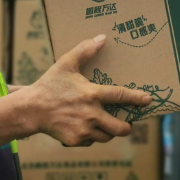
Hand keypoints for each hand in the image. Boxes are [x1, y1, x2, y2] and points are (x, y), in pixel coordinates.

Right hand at [25, 36, 152, 145]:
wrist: (30, 109)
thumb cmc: (50, 84)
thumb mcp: (66, 63)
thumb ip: (84, 50)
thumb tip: (102, 38)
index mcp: (91, 94)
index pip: (120, 96)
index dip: (136, 98)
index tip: (148, 100)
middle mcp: (91, 114)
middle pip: (120, 127)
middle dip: (127, 126)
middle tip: (128, 122)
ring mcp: (84, 130)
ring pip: (107, 136)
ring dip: (110, 132)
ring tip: (108, 125)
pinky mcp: (75, 141)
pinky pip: (91, 141)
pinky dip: (92, 136)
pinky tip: (86, 128)